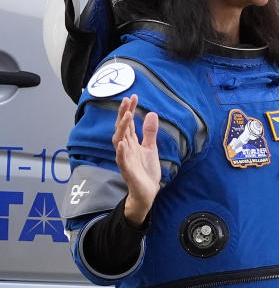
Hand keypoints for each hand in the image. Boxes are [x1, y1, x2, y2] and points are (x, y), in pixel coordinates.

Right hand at [113, 94, 160, 225]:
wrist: (147, 191)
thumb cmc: (146, 170)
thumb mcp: (151, 147)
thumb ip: (149, 132)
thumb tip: (152, 113)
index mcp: (131, 142)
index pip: (129, 123)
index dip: (129, 109)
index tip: (133, 96)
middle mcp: (126, 148)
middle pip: (122, 128)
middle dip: (124, 114)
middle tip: (127, 100)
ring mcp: (125, 158)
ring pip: (119, 141)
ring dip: (122, 128)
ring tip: (127, 115)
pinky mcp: (127, 170)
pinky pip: (121, 160)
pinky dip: (121, 152)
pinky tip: (122, 143)